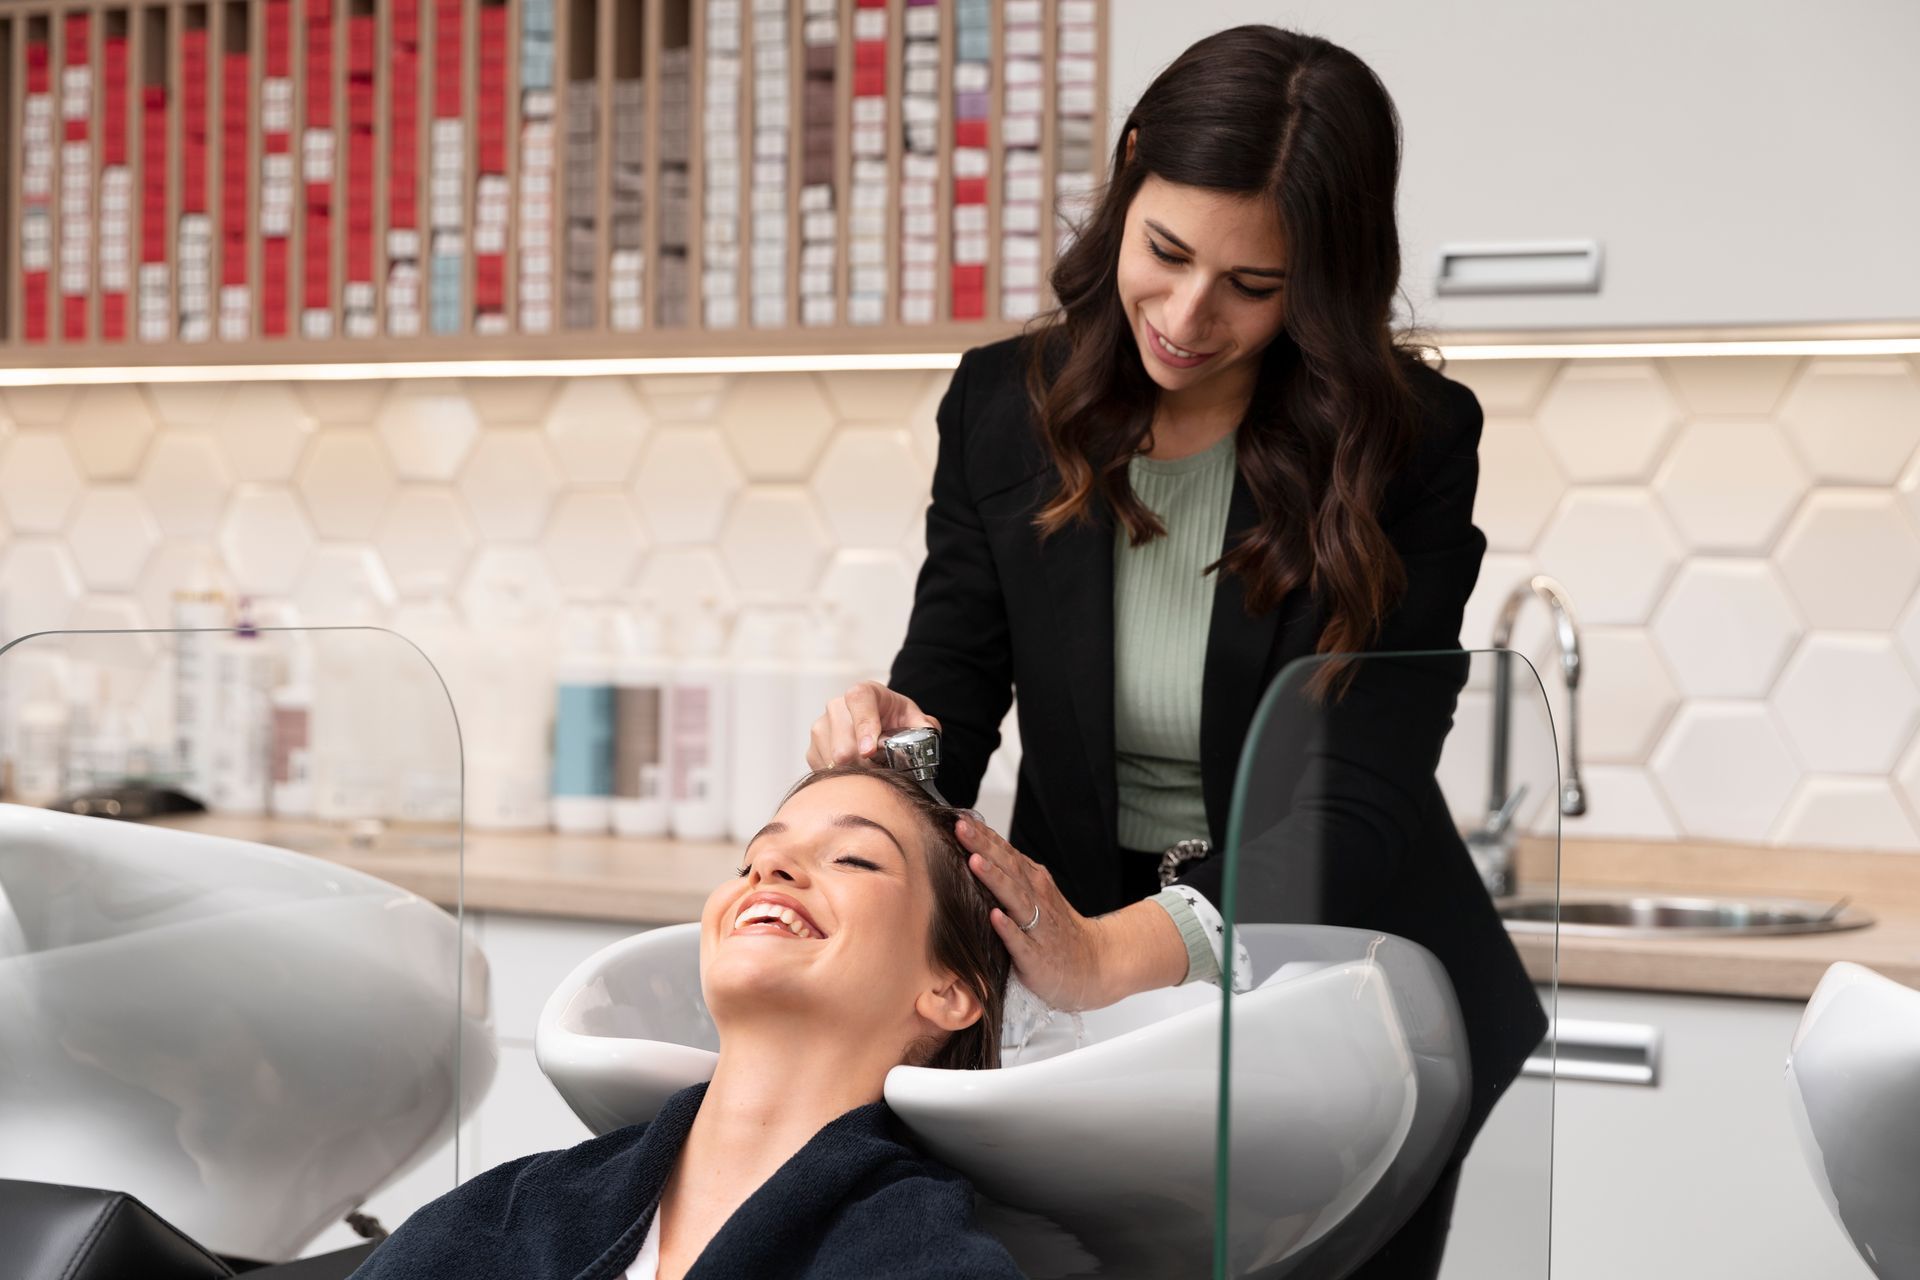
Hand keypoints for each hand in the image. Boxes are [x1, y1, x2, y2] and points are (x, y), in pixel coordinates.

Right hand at [805, 681, 941, 769]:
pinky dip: (843, 777)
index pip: (858, 703)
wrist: (875, 722)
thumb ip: (923, 725)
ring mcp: (821, 728)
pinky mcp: (812, 749)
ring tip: (872, 770)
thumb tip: (928, 731)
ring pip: (833, 760)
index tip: (870, 750)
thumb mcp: (911, 717)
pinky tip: (857, 772)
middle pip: (843, 743)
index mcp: (863, 693)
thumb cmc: (892, 719)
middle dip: (864, 763)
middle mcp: (836, 707)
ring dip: (855, 772)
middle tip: (883, 772)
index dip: (864, 728)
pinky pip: (826, 770)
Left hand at [958, 815, 1114, 1011]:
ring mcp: (1037, 927)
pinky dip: (1008, 929)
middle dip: (984, 847)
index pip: (1005, 853)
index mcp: (1032, 881)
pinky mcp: (1037, 956)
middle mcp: (1036, 898)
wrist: (1092, 963)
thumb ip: (1009, 873)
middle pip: (1007, 868)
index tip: (959, 817)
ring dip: (995, 879)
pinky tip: (994, 917)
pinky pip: (1021, 941)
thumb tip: (976, 849)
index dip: (983, 835)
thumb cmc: (1055, 928)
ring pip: (1015, 898)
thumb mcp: (1035, 894)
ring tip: (974, 862)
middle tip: (961, 828)